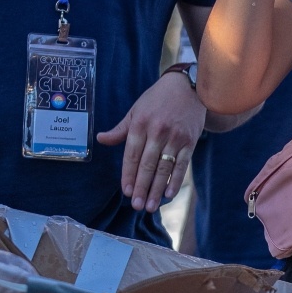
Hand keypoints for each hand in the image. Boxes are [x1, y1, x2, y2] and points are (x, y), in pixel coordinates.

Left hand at [97, 68, 203, 211]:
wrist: (188, 86)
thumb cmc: (158, 99)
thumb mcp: (135, 110)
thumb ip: (120, 129)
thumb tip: (100, 139)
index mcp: (140, 124)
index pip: (132, 155)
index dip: (128, 175)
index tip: (125, 192)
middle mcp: (158, 131)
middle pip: (148, 164)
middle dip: (141, 187)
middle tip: (136, 206)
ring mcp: (176, 137)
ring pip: (164, 167)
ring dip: (156, 188)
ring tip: (150, 206)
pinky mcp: (191, 140)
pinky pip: (182, 164)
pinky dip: (176, 180)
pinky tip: (169, 194)